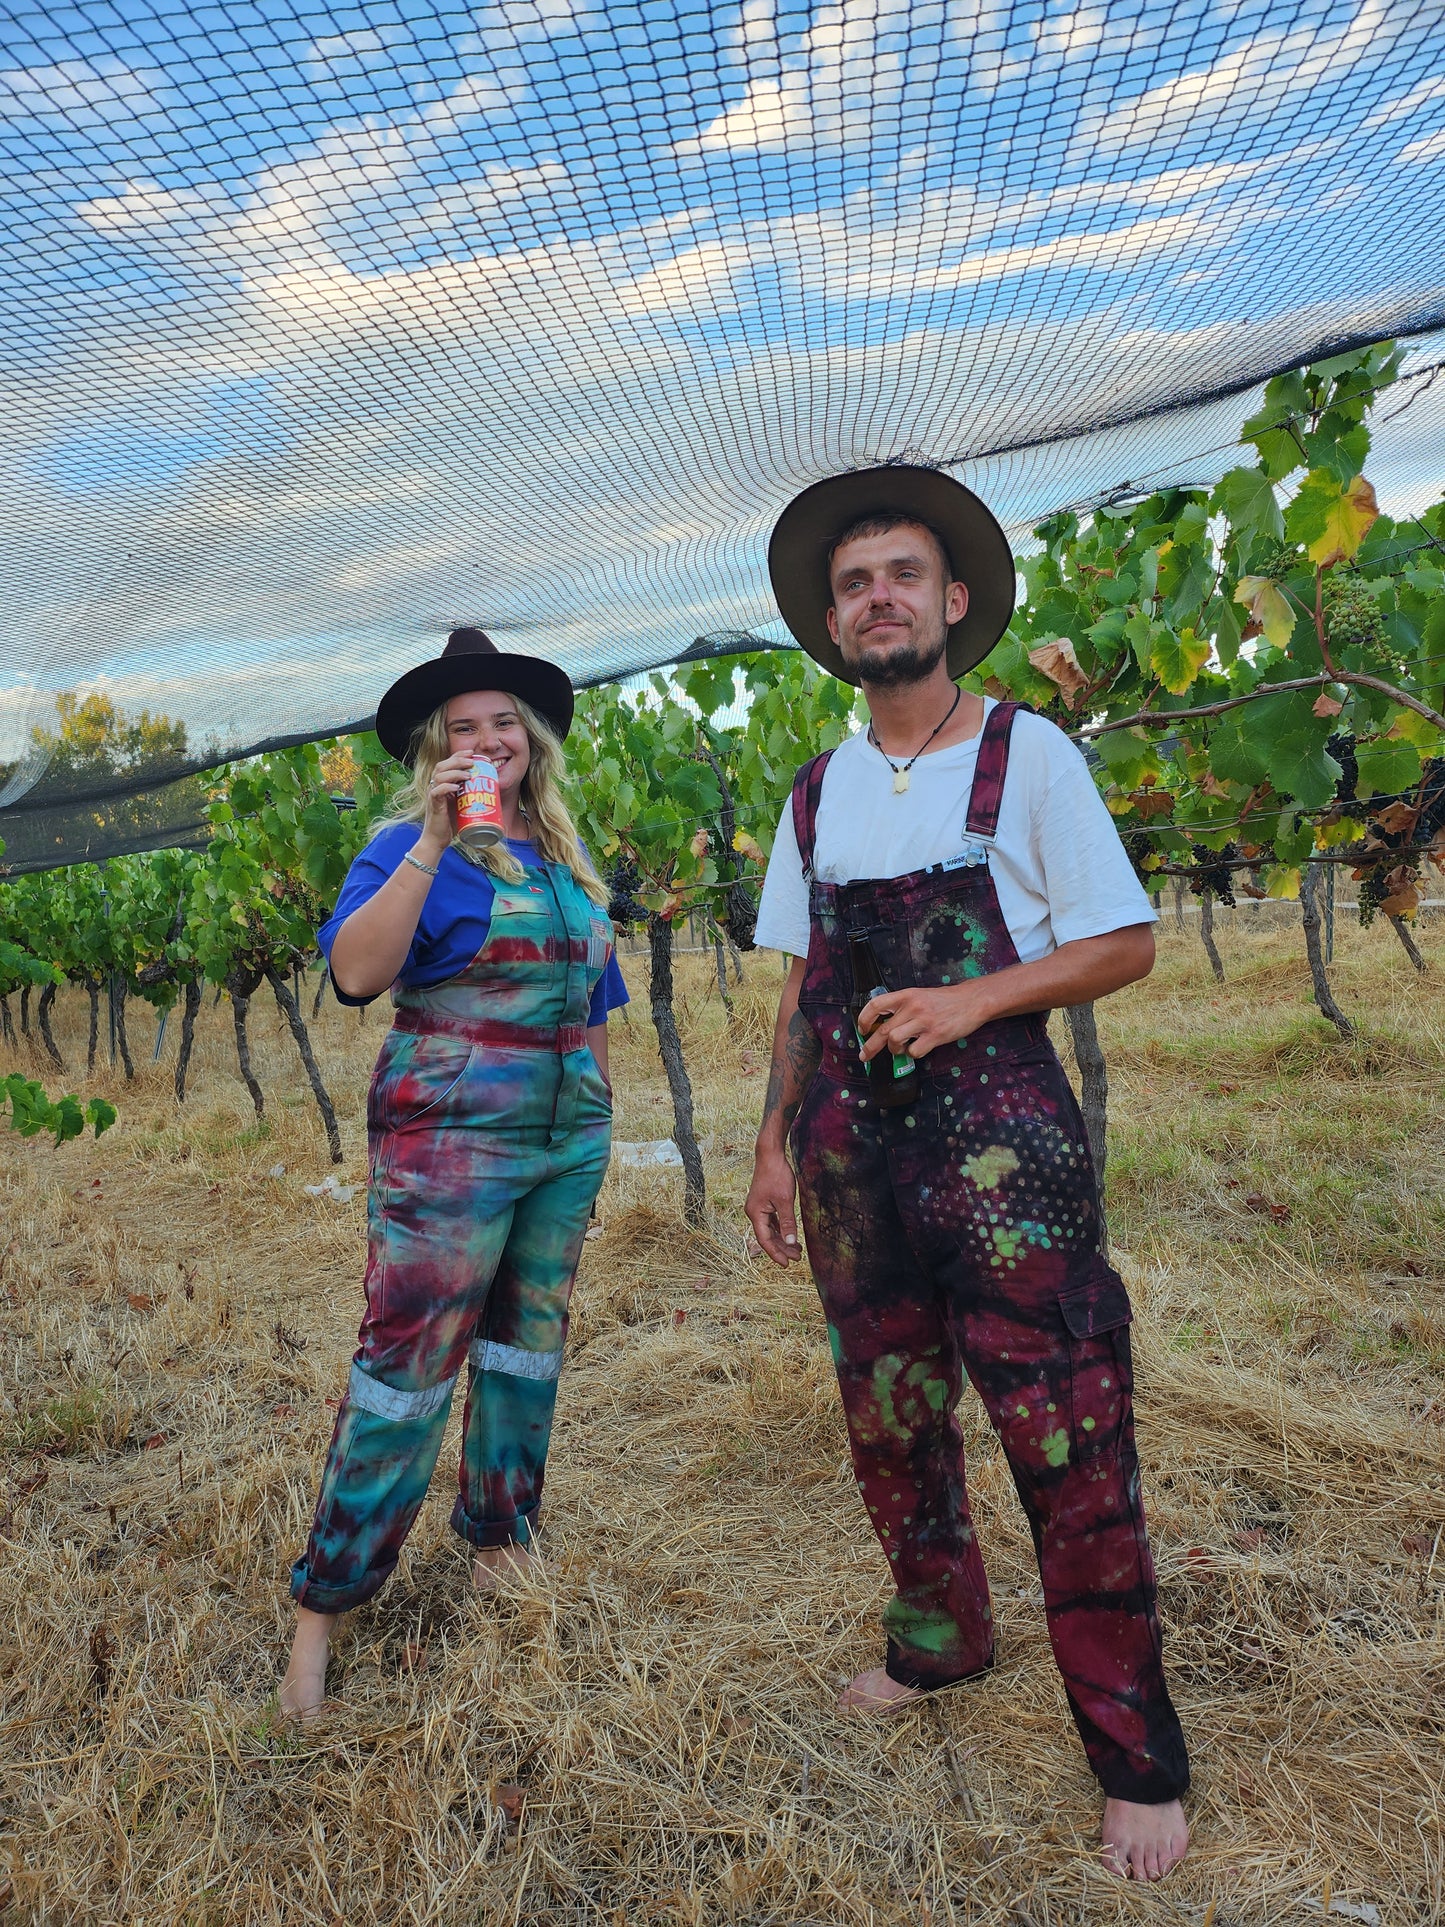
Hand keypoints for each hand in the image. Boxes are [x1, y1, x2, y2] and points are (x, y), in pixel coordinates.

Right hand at [422, 750, 476, 847]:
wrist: (438, 840)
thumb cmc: (451, 823)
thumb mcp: (463, 805)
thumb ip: (471, 796)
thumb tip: (493, 793)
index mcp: (442, 784)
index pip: (447, 763)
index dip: (458, 755)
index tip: (472, 752)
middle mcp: (435, 786)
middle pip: (442, 765)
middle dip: (457, 760)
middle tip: (471, 761)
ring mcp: (433, 795)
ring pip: (439, 776)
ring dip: (454, 772)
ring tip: (468, 774)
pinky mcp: (433, 805)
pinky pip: (437, 792)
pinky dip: (446, 787)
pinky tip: (456, 787)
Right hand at [745, 1146, 802, 1264]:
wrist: (770, 1155)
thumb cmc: (777, 1175)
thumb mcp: (785, 1200)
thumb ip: (788, 1222)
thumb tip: (791, 1242)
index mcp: (755, 1213)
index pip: (765, 1240)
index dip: (776, 1253)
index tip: (787, 1264)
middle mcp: (754, 1212)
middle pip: (767, 1237)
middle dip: (782, 1248)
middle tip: (797, 1258)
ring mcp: (758, 1208)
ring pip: (770, 1230)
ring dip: (783, 1240)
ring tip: (797, 1250)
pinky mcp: (764, 1203)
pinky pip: (772, 1222)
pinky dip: (781, 1229)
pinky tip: (791, 1235)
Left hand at [858, 982, 992, 1062]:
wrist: (972, 1001)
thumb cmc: (945, 1000)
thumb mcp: (920, 996)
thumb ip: (903, 1007)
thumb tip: (884, 1024)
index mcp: (906, 995)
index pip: (876, 1005)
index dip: (864, 1019)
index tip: (863, 1030)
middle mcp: (912, 1007)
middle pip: (882, 1029)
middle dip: (870, 1046)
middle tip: (865, 1055)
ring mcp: (924, 1021)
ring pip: (894, 1040)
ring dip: (893, 1050)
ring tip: (900, 1050)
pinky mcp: (936, 1035)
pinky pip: (914, 1051)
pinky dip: (913, 1054)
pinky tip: (919, 1049)